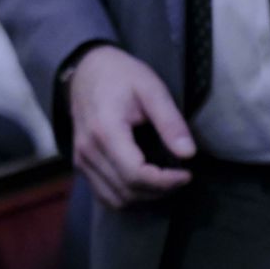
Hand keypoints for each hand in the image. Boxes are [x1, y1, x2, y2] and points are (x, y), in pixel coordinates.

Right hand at [66, 45, 195, 208]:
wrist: (86, 69)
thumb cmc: (121, 75)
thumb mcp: (152, 89)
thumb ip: (170, 122)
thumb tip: (189, 154)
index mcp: (105, 131)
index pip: (136, 174)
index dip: (166, 182)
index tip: (187, 174)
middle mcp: (88, 150)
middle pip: (127, 190)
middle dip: (159, 190)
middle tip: (180, 176)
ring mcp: (81, 160)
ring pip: (115, 199)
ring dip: (144, 197)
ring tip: (165, 181)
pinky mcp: (80, 164)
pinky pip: (104, 195)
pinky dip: (127, 197)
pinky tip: (144, 184)